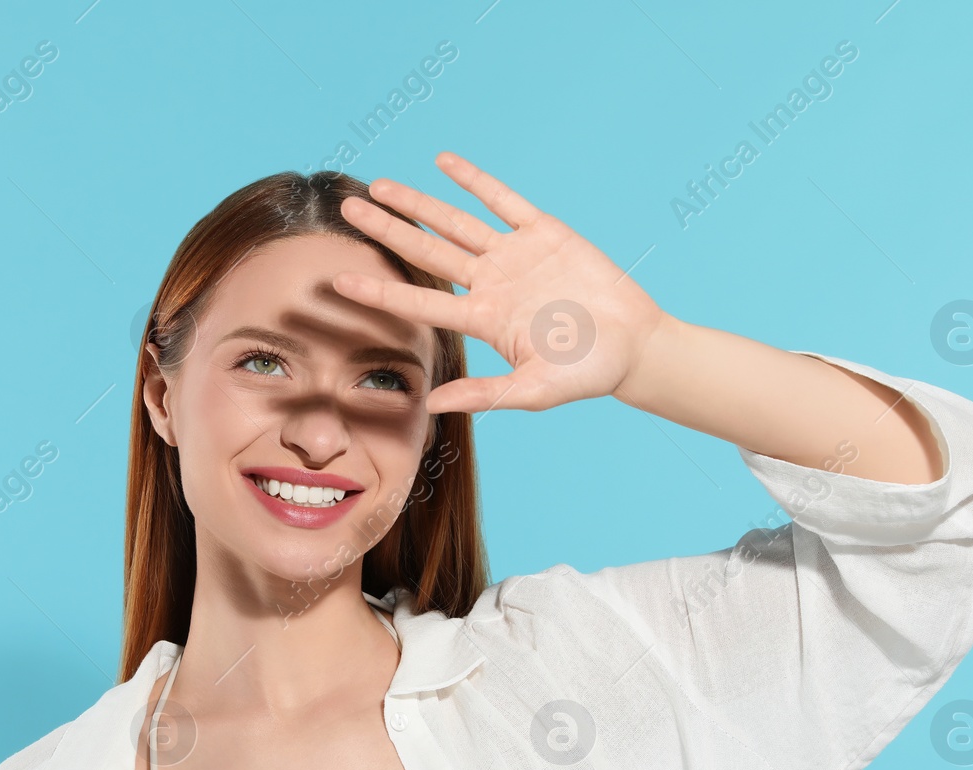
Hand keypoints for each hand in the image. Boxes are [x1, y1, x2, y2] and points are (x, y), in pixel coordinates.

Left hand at [332, 151, 672, 413]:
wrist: (633, 346)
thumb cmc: (586, 373)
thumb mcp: (533, 391)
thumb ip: (484, 394)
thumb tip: (431, 404)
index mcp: (483, 319)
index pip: (419, 301)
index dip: (379, 291)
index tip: (339, 282)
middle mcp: (490, 284)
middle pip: (426, 251)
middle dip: (386, 230)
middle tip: (347, 211)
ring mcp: (514, 256)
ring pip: (455, 222)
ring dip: (418, 203)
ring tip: (379, 186)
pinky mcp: (544, 233)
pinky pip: (503, 200)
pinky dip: (474, 181)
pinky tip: (443, 162)